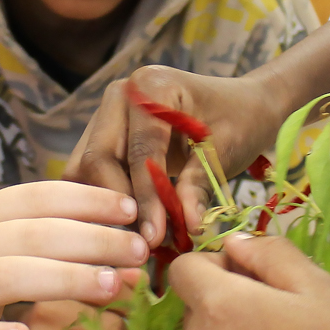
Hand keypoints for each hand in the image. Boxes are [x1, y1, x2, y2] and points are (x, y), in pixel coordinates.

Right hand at [0, 182, 145, 329]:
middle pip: (34, 234)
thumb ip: (42, 241)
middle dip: (91, 239)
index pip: (39, 197)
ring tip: (109, 286)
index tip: (132, 210)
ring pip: (8, 276)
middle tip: (138, 250)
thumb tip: (116, 239)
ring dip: (62, 277)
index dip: (87, 200)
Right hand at [65, 66, 284, 248]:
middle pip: (97, 158)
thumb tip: (186, 226)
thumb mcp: (225, 152)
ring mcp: (107, 114)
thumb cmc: (240, 121)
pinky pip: (93, 174)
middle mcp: (120, 95)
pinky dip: (108, 201)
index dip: (145, 197)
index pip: (139, 150)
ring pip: (86, 170)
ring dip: (108, 206)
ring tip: (139, 239)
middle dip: (117, 204)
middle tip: (142, 243)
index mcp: (151, 86)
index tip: (154, 236)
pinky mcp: (104, 136)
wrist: (242, 105)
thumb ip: (199, 186)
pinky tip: (131, 226)